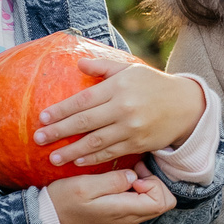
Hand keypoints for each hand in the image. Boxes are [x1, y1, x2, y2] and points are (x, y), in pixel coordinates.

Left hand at [37, 49, 206, 168]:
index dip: (61, 110)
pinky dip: (93, 158)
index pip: (82, 100)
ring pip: (95, 142)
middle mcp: (124, 108)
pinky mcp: (138, 143)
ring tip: (53, 158)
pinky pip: (111, 153)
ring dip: (71, 151)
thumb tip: (79, 63)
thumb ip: (104, 67)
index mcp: (118, 87)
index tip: (42, 118)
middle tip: (38, 139)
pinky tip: (78, 161)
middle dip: (58, 132)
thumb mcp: (131, 70)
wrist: (185, 106)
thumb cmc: (153, 85)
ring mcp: (131, 128)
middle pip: (84, 122)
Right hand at [47, 166, 174, 223]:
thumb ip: (113, 181)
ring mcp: (124, 219)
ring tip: (124, 172)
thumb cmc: (63, 202)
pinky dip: (135, 191)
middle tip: (134, 169)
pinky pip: (137, 204)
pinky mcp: (116, 216)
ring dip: (144, 186)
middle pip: (161, 203)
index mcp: (125, 212)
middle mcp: (129, 219)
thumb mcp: (86, 186)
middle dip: (154, 183)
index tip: (136, 172)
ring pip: (151, 203)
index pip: (162, 201)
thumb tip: (135, 176)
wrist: (46, 221)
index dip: (156, 183)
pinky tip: (118, 180)